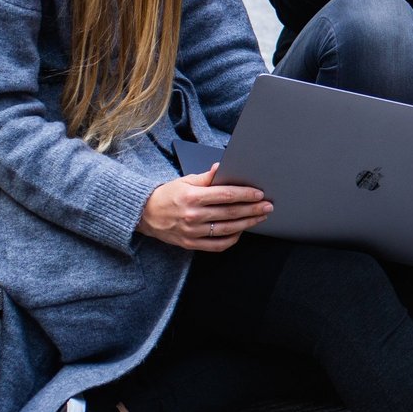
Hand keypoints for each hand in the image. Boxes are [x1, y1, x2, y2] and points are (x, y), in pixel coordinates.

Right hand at [136, 165, 271, 251]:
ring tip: (260, 217)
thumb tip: (221, 167)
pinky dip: (232, 239)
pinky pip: (217, 245)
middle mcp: (193, 216)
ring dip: (248, 223)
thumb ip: (206, 177)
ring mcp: (192, 232)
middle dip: (253, 209)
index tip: (259, 193)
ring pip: (228, 229)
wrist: (144, 214)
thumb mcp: (185, 181)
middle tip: (268, 206)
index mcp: (192, 197)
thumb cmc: (167, 195)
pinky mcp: (191, 244)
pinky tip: (241, 231)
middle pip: (231, 213)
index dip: (245, 194)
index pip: (226, 195)